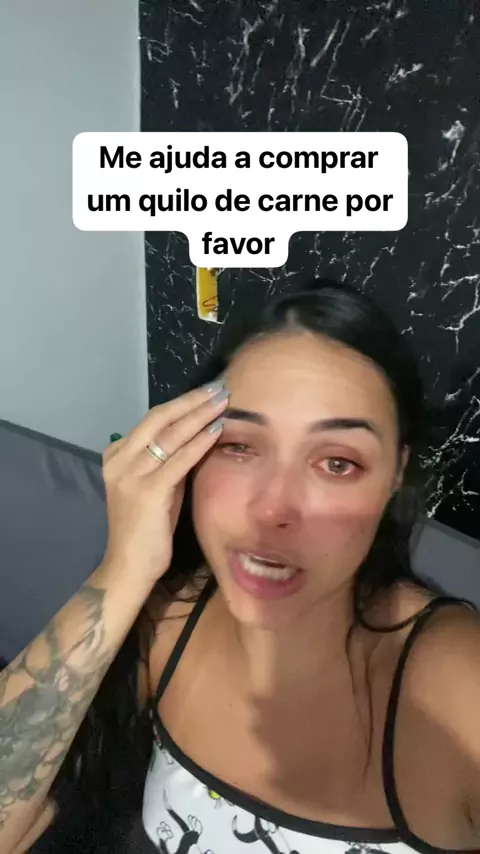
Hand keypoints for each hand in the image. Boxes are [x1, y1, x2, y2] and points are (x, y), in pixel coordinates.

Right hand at [101, 382, 228, 582]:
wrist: (129, 567)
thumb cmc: (147, 529)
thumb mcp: (157, 486)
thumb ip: (168, 461)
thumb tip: (197, 434)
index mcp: (117, 455)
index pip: (152, 420)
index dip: (181, 403)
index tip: (206, 392)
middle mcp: (120, 461)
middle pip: (159, 419)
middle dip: (192, 401)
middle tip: (219, 387)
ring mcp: (130, 475)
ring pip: (170, 436)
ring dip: (200, 416)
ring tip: (223, 401)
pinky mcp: (147, 492)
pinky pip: (178, 460)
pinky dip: (199, 443)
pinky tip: (217, 430)